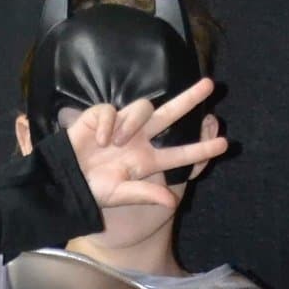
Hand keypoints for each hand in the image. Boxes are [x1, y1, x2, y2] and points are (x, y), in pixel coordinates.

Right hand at [64, 77, 227, 211]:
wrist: (63, 180)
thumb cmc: (92, 190)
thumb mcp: (120, 195)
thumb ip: (145, 194)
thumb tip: (171, 202)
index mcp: (147, 161)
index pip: (180, 153)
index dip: (201, 149)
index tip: (224, 145)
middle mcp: (139, 140)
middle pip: (170, 115)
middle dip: (190, 100)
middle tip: (211, 85)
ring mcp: (122, 126)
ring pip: (142, 108)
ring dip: (131, 123)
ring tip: (114, 143)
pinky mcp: (102, 115)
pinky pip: (112, 111)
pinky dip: (106, 124)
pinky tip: (98, 139)